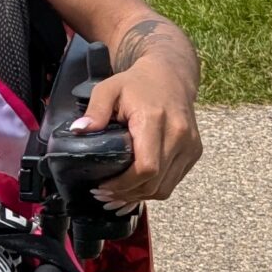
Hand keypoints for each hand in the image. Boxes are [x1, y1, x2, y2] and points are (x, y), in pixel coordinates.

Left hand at [75, 61, 201, 206]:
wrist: (170, 75)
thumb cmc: (137, 84)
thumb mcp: (109, 89)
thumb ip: (95, 110)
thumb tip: (79, 130)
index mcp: (156, 121)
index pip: (146, 167)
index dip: (123, 184)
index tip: (102, 186)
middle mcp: (178, 135)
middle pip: (154, 183)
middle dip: (126, 194)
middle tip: (103, 194)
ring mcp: (190, 145)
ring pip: (164, 188)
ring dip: (139, 195)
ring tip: (116, 195)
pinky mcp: (193, 152)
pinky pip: (173, 182)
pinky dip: (153, 189)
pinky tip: (134, 188)